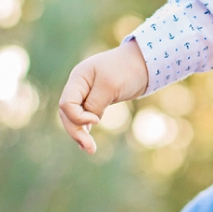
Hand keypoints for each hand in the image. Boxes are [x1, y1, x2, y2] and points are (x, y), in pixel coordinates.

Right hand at [58, 38, 148, 154]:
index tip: (97, 120)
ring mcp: (87, 92)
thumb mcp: (110, 86)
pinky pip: (86, 116)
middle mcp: (79, 85)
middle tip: (89, 148)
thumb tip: (87, 122)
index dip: (77, 117)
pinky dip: (86, 128)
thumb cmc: (128, 70)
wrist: (146, 62)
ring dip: (80, 132)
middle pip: (68, 113)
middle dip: (76, 130)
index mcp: (78, 78)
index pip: (66, 104)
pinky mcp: (98, 99)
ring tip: (90, 149)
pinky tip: (87, 142)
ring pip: (75, 116)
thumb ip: (95, 104)